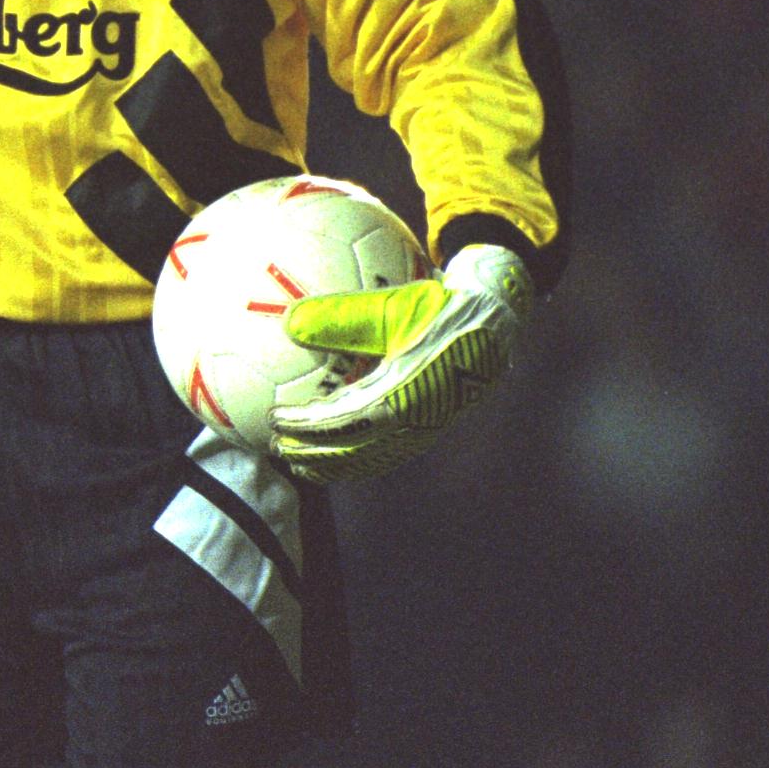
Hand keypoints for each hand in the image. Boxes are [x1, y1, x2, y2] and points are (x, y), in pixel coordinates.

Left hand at [266, 244, 531, 482]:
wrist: (494, 324)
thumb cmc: (439, 308)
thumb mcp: (392, 305)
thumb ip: (342, 314)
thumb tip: (289, 322)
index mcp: (404, 395)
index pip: (344, 422)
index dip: (306, 426)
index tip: (274, 418)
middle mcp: (415, 421)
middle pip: (352, 451)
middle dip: (310, 453)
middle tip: (274, 446)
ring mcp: (424, 430)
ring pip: (369, 459)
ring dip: (329, 462)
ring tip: (297, 459)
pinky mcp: (429, 429)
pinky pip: (385, 454)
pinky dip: (353, 459)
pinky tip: (334, 451)